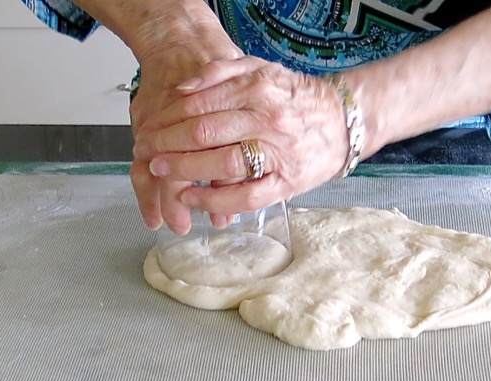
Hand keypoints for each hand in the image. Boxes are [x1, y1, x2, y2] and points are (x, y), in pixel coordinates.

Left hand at [133, 57, 350, 223]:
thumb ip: (222, 73)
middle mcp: (267, 119)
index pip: (199, 105)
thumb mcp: (262, 70)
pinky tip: (192, 198)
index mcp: (258, 89)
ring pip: (221, 164)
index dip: (166, 119)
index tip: (148, 128)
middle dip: (167, 145)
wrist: (344, 122)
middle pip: (204, 134)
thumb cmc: (296, 99)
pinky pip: (244, 196)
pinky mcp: (286, 183)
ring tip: (161, 172)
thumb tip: (183, 89)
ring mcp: (278, 153)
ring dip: (185, 171)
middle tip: (146, 151)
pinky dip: (214, 200)